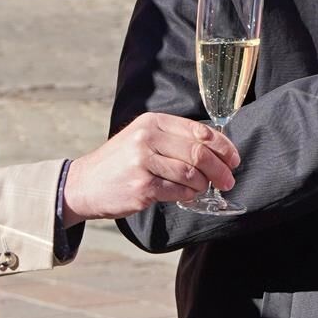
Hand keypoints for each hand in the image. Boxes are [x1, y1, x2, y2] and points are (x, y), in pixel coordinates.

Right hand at [65, 113, 241, 219]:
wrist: (84, 184)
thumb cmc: (119, 163)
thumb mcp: (142, 139)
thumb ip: (174, 139)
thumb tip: (216, 150)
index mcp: (151, 122)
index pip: (198, 131)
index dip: (223, 146)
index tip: (233, 159)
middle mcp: (147, 138)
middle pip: (199, 152)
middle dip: (220, 168)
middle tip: (229, 180)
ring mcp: (143, 162)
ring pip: (191, 173)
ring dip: (203, 184)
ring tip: (202, 188)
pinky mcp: (142, 186)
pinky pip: (178, 191)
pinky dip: (188, 195)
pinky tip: (186, 195)